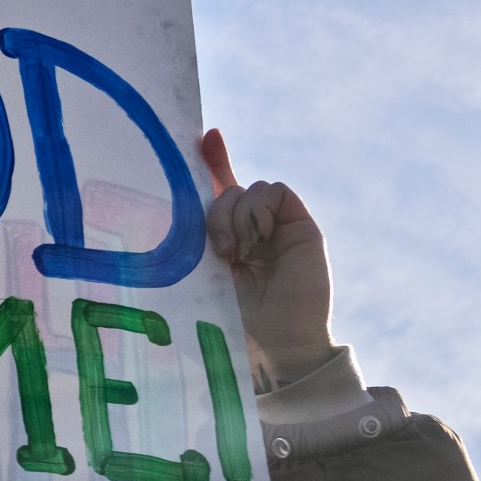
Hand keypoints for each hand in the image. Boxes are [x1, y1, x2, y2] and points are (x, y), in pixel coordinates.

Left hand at [201, 128, 334, 391]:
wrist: (274, 344)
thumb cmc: (232, 320)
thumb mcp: (200, 271)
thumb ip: (195, 235)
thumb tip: (182, 206)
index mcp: (225, 241)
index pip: (218, 191)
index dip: (213, 160)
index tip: (205, 135)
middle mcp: (251, 230)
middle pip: (227, 189)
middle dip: (215, 211)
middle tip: (219, 250)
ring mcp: (276, 227)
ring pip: (247, 189)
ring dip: (235, 216)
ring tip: (238, 254)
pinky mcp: (299, 225)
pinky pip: (274, 191)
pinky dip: (259, 210)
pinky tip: (259, 240)